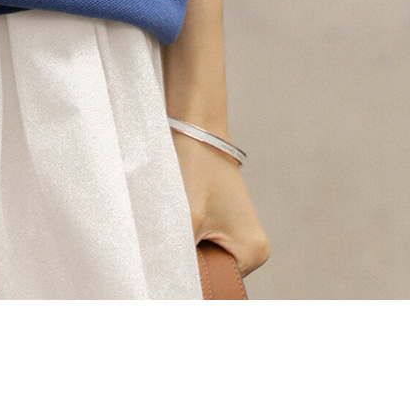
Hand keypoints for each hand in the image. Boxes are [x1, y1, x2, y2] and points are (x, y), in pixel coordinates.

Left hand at [171, 131, 270, 276]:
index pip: (215, 288)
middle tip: (162, 249)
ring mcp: (239, 235)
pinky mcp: (224, 223)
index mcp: (253, 253)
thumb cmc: (194, 168)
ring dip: (182, 251)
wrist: (194, 128)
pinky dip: (184, 239)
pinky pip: (200, 244)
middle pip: (210, 276)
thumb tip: (169, 286)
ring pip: (202, 260)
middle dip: (185, 266)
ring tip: (166, 232)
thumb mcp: (185, 219)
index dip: (187, 281)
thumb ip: (181, 259)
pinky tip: (170, 225)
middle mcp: (252, 249)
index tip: (164, 273)